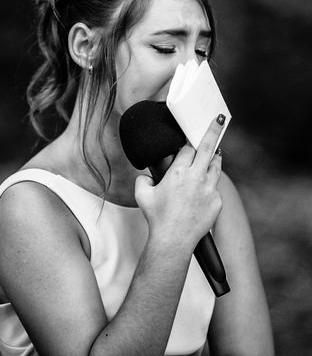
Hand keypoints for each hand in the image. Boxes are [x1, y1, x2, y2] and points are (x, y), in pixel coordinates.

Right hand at [135, 114, 224, 251]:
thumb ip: (143, 179)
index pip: (187, 148)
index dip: (188, 142)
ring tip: (213, 153)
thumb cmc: (156, 217)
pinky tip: (203, 188)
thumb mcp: (141, 194)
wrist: (173, 239)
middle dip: (213, 130)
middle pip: (208, 147)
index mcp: (178, 172)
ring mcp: (210, 189)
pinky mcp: (217, 201)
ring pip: (216, 165)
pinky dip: (210, 184)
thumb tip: (148, 176)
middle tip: (219, 120)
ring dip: (214, 157)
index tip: (190, 136)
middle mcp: (196, 177)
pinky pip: (215, 187)